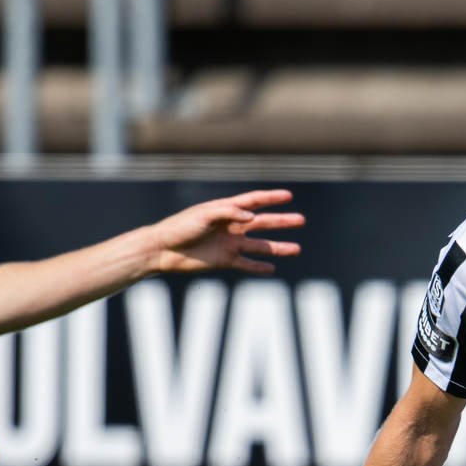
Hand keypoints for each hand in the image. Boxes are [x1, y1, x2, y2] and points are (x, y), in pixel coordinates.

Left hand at [143, 189, 304, 275]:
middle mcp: (231, 226)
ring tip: (296, 249)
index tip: (289, 196)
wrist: (163, 250)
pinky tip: (272, 269)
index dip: (271, 198)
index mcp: (226, 210)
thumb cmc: (180, 226)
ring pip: (260, 245)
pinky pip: (246, 264)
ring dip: (278, 247)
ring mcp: (229, 244)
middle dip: (282, 221)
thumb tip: (251, 217)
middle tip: (301, 220)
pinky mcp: (224, 261)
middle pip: (262, 223)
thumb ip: (228, 213)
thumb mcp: (204, 214)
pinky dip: (258, 267)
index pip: (253, 202)